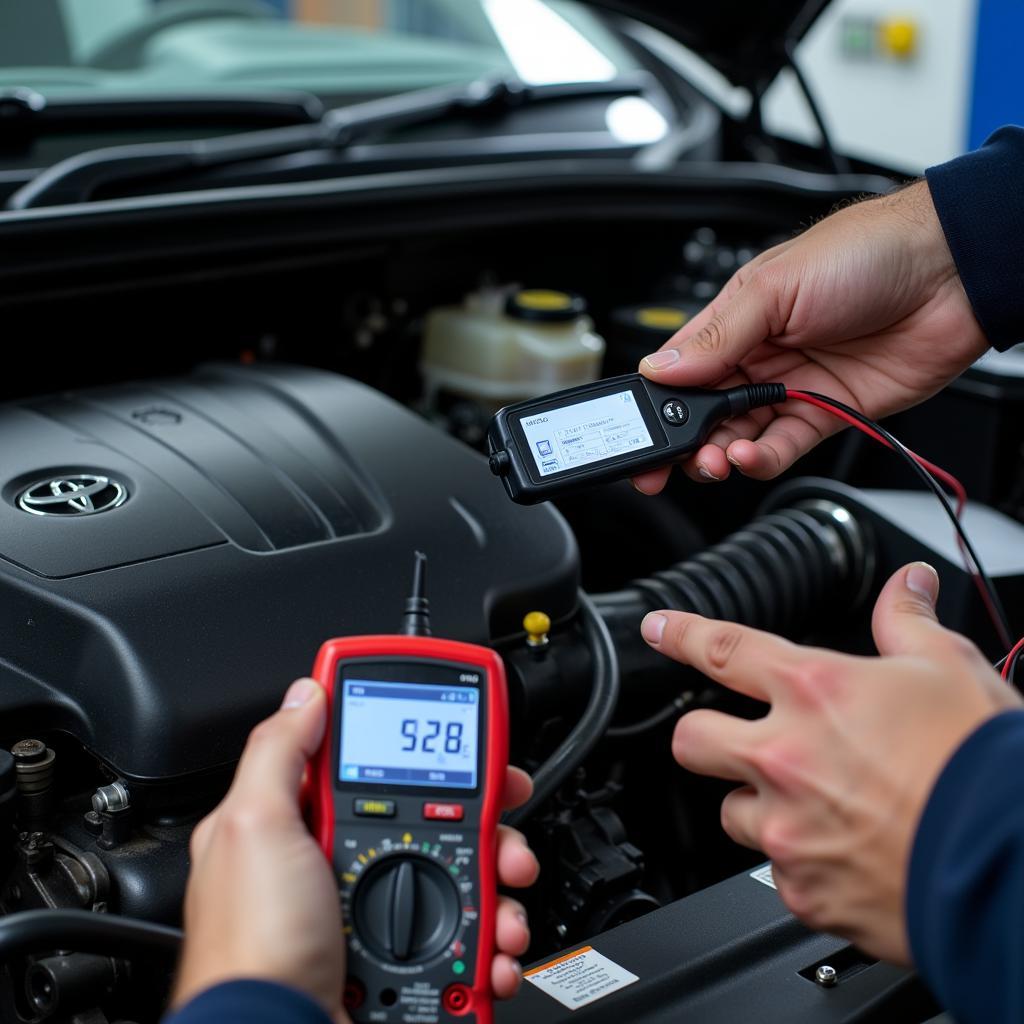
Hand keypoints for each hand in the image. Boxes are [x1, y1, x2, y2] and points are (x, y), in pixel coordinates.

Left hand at [173, 679, 539, 1018]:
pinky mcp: (404, 960)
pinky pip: (467, 937)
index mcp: (306, 826)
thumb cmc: (253, 947)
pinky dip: (492, 941)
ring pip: (462, 876)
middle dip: (485, 821)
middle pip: (437, 819)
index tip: (472, 749)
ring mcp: (377, 915)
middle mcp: (344, 866)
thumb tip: (308, 694)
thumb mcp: (253, 828)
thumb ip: (280, 753)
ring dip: (498, 883)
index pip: (380, 766)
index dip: (430, 750)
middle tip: (504, 832)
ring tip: (505, 902)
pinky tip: (492, 949)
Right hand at [634, 181, 988, 491]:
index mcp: (734, 320)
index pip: (678, 370)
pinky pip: (783, 447)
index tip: (638, 435)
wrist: (952, 272)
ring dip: (720, 454)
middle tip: (669, 463)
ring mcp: (792, 386)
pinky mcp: (827, 412)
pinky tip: (751, 456)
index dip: (655, 405)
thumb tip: (659, 370)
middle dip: (681, 443)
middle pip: (702, 413)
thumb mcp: (776, 288)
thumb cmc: (869, 252)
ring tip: (717, 459)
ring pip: (738, 436)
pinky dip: (762, 459)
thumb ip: (716, 337)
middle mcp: (758, 355)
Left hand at [640, 562, 1020, 962]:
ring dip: (759, 805)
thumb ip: (908, 623)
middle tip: (738, 739)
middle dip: (704, 735)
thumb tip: (906, 585)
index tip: (658, 629)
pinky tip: (845, 855)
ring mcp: (786, 829)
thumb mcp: (950, 670)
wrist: (1012, 868)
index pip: (724, 649)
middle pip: (692, 739)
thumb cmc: (984, 768)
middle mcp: (784, 758)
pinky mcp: (802, 890)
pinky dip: (801, 863)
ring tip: (815, 806)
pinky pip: (777, 873)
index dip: (681, 634)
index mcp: (814, 693)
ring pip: (731, 812)